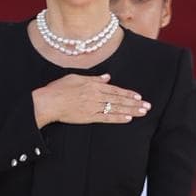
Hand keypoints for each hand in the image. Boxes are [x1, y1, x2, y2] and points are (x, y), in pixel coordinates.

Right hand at [32, 73, 149, 128]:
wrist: (48, 102)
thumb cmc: (58, 89)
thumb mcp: (75, 77)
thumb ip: (93, 78)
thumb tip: (107, 77)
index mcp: (93, 85)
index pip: (115, 89)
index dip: (128, 93)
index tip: (139, 96)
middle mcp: (95, 95)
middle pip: (119, 99)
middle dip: (134, 103)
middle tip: (148, 106)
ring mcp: (93, 107)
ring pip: (115, 108)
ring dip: (131, 110)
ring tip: (143, 112)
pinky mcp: (88, 117)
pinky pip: (106, 118)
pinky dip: (118, 118)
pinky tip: (128, 119)